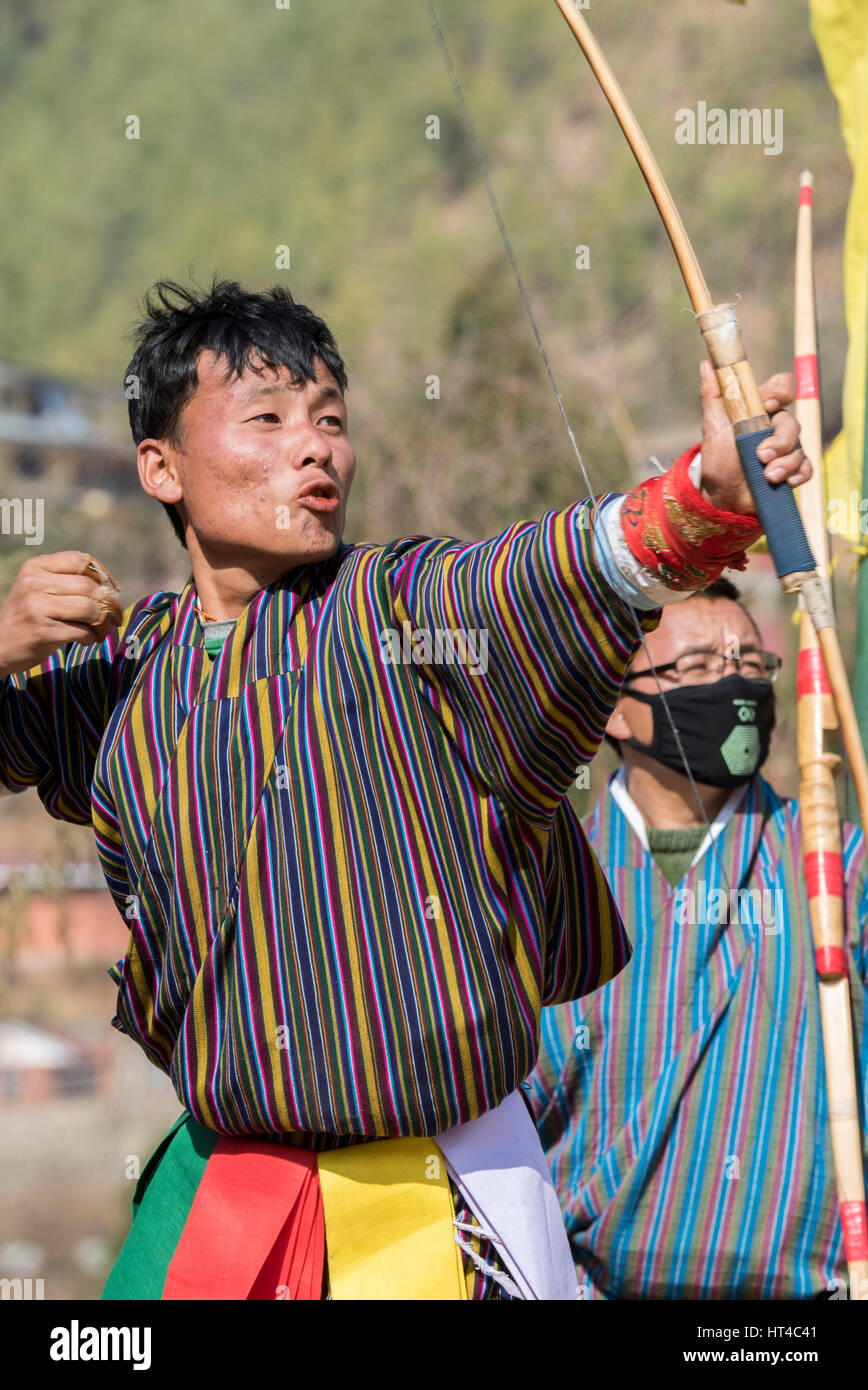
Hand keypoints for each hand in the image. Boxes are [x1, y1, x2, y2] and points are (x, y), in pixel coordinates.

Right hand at [0, 551, 121, 678]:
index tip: (113, 588)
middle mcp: (34, 583)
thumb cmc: (27, 614)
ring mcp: (38, 608)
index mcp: (35, 567)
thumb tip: (111, 585)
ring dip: (101, 621)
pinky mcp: (44, 632)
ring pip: (89, 609)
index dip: (102, 573)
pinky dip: (90, 637)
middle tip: (112, 614)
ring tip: (97, 627)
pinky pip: (83, 631)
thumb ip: (67, 579)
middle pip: (89, 587)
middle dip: (108, 602)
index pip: (80, 560)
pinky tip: (85, 639)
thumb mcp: (37, 587)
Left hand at [697, 360, 810, 514]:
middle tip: (762, 456)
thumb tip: (706, 364)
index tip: (769, 404)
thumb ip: (712, 396)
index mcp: (759, 410)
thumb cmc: (718, 460)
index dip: (781, 391)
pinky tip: (786, 482)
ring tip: (767, 476)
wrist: (721, 497)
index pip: (781, 387)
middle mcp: (774, 426)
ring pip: (799, 446)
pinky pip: (807, 466)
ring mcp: (785, 449)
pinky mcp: (791, 470)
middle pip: (792, 422)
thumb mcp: (712, 428)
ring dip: (784, 462)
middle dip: (780, 440)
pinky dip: (799, 474)